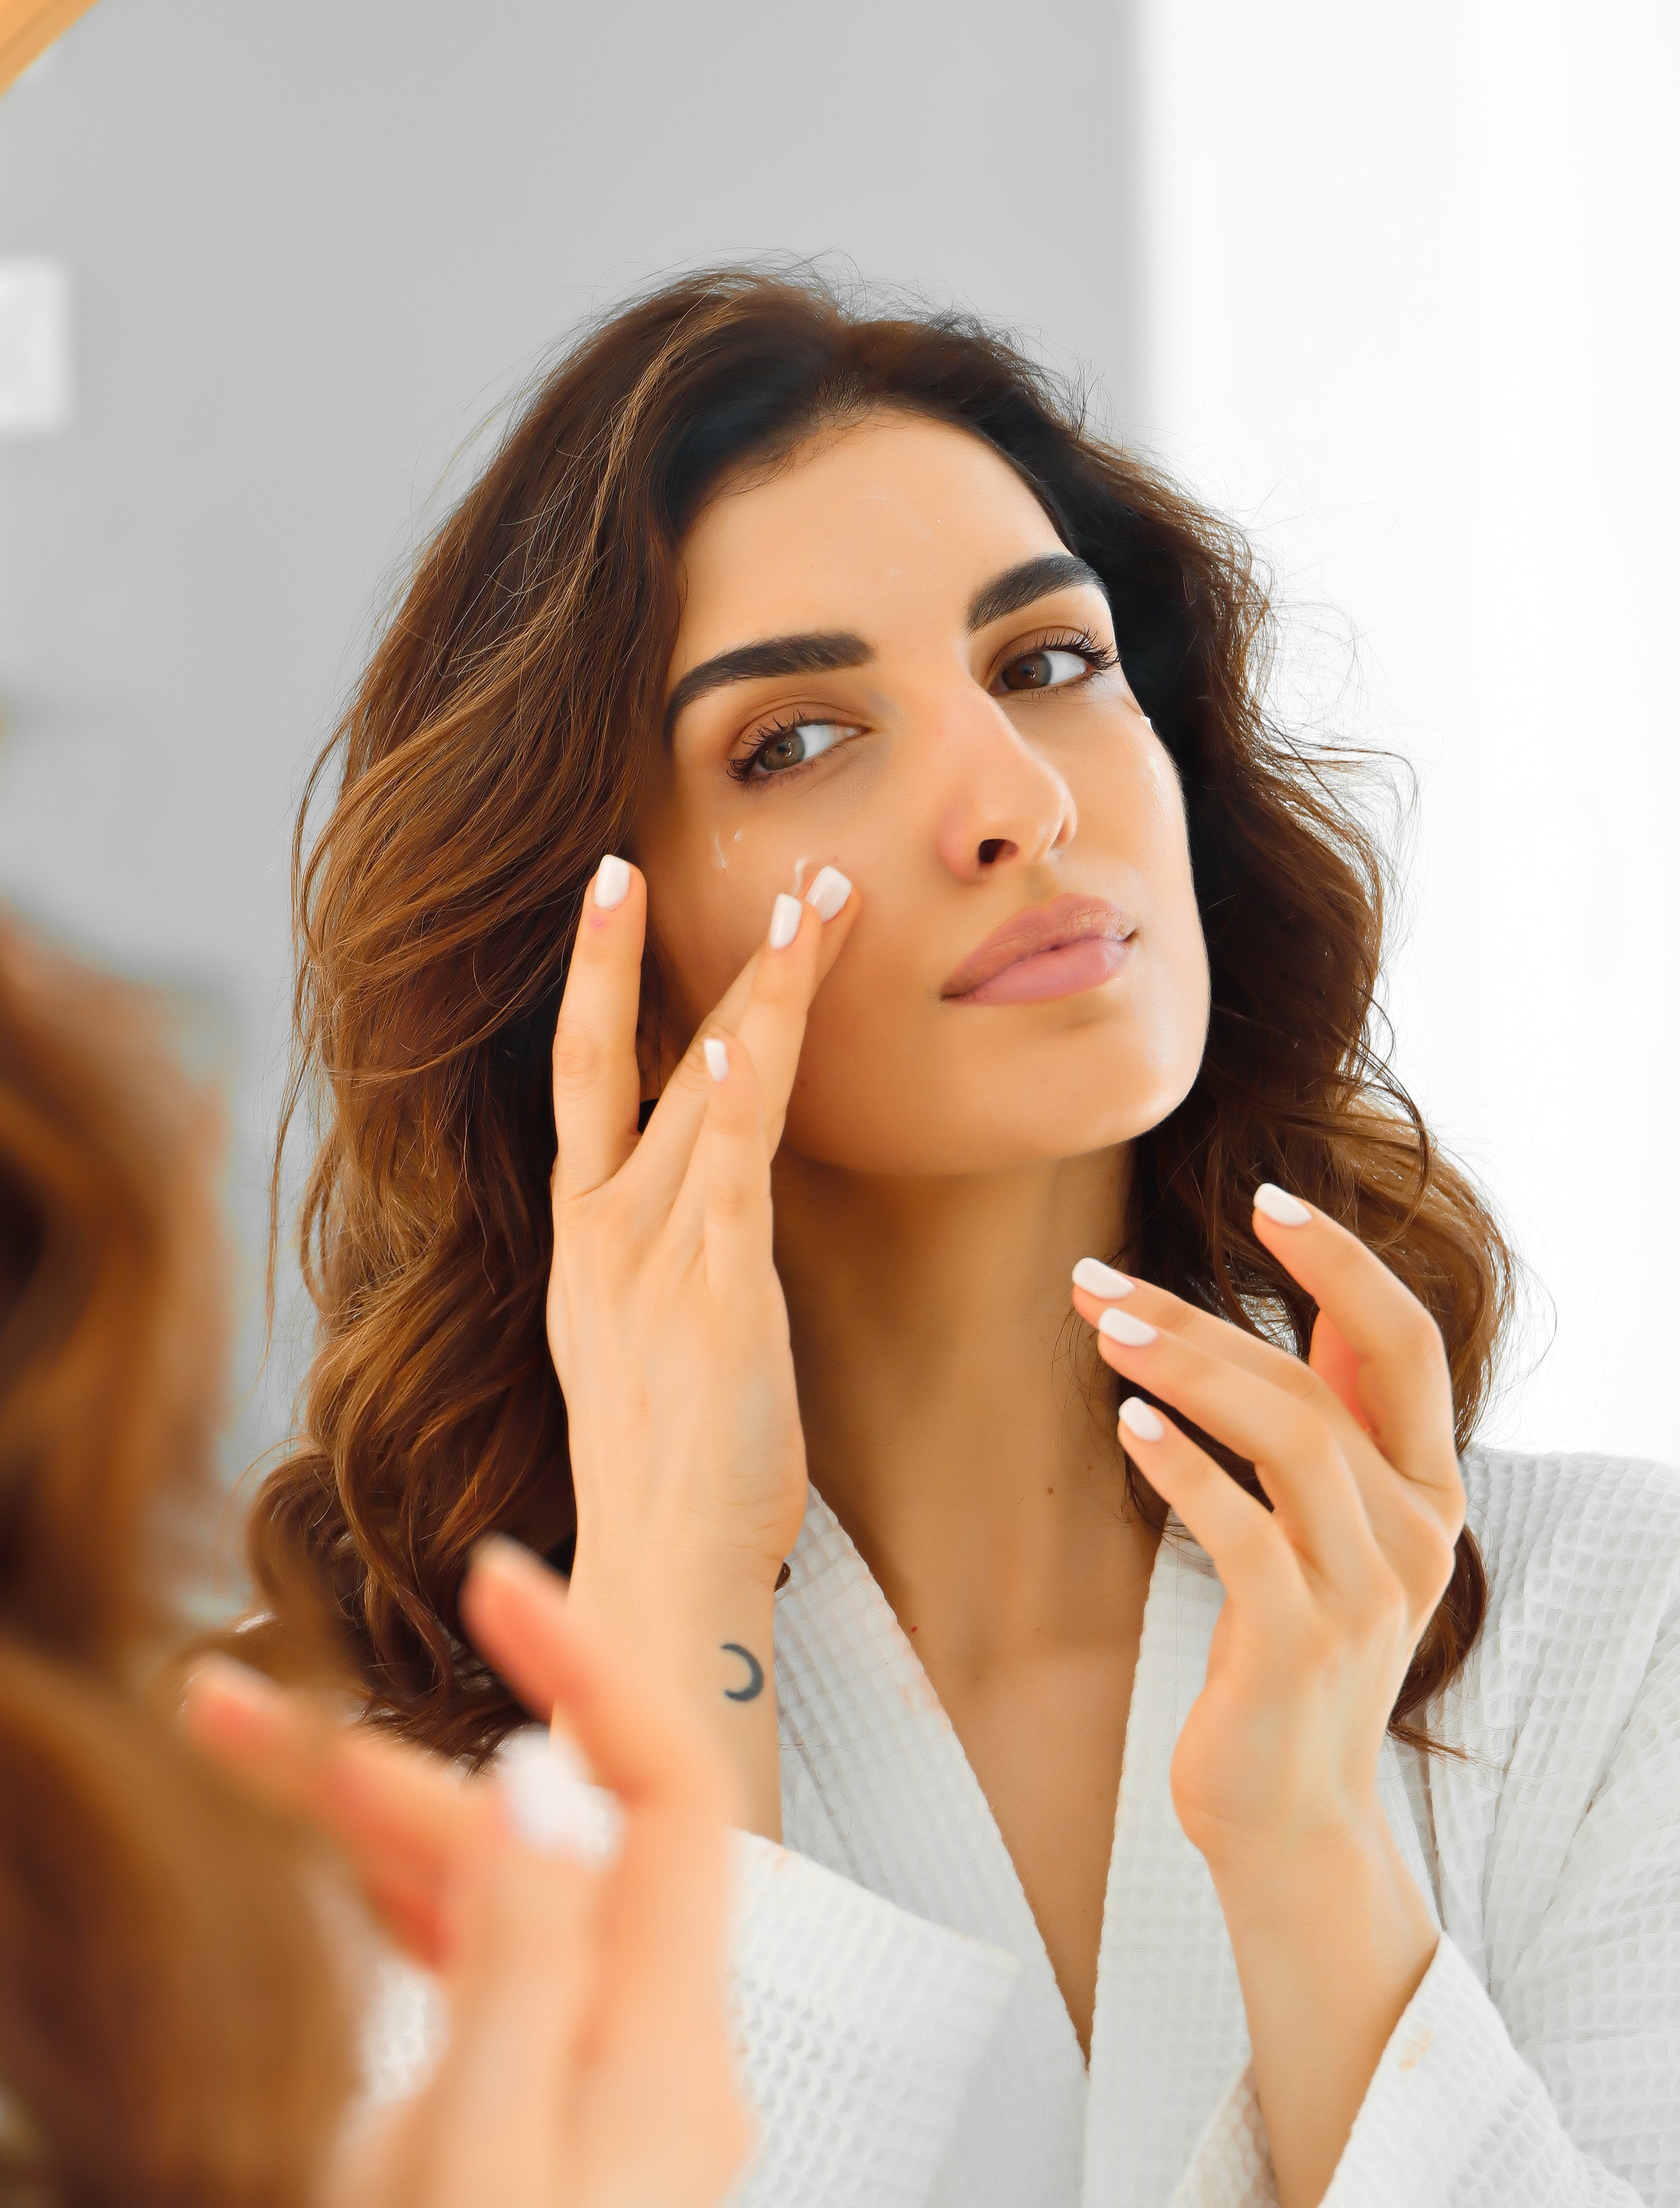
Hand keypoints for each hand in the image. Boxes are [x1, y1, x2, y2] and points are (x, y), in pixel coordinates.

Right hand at [182, 1539, 749, 2207]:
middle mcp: (651, 2053)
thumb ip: (517, 1968)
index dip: (591, 1664)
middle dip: (384, 1764)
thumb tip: (539, 1773)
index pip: (668, 1794)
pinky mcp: (537, 2119)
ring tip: (238, 1749)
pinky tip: (339, 1856)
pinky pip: (478, 1969)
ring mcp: (594, 2084)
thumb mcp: (483, 2164)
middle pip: (534, 1846)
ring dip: (365, 1822)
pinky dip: (400, 1902)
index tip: (496, 1576)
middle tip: (237, 1706)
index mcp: (667, 2054)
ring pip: (487, 1901)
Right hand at [546, 855, 855, 1827]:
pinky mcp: (718, 1294)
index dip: (596, 984)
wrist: (667, 1568)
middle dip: (622, 954)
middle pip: (613, 1059)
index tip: (614, 896)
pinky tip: (754, 1032)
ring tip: (803, 902)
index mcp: (583, 1239)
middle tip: (629, 857)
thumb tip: (706, 1216)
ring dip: (757, 990)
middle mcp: (602, 1231)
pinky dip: (738, 1096)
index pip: (587, 1080)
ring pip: (703, 1090)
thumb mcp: (640, 1347)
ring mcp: (653, 1257)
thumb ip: (661, 1264)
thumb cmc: (671, 1468)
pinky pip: (730, 1173)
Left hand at [1072, 1186, 1464, 1877]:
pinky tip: (1126, 1421)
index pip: (1405, 1343)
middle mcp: (1414, 1532)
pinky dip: (1182, 1464)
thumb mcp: (1331, 1540)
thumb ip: (1329, 1440)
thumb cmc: (1288, 1657)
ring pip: (1285, 1435)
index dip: (1345, 1262)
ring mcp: (1364, 1588)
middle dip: (1198, 1314)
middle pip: (1313, 1382)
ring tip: (1098, 1325)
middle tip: (1091, 1276)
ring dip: (1184, 1366)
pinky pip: (1243, 1527)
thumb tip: (1291, 1323)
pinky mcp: (1301, 1639)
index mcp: (1428, 1493)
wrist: (1289, 1817)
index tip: (1268, 1198)